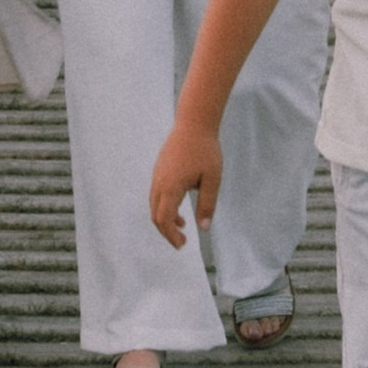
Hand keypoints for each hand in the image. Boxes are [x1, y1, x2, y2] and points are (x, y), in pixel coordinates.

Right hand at [150, 116, 221, 246]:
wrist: (194, 123)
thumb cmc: (206, 150)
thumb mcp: (212, 179)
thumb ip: (207, 205)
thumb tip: (204, 228)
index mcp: (171, 187)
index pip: (164, 219)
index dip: (171, 236)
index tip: (183, 245)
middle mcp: (159, 182)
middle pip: (155, 215)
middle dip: (166, 232)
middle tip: (182, 242)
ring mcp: (157, 175)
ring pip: (154, 205)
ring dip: (165, 219)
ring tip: (182, 225)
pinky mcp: (159, 169)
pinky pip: (156, 194)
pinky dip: (164, 207)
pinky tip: (179, 208)